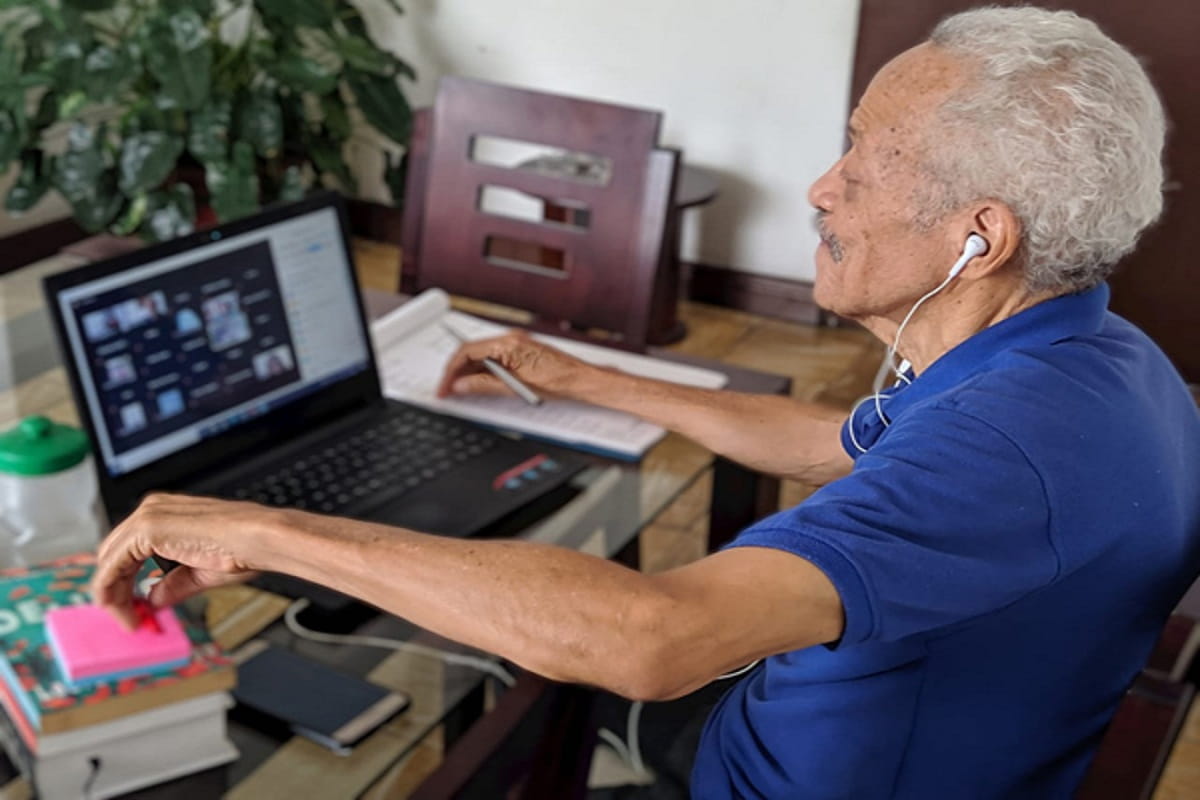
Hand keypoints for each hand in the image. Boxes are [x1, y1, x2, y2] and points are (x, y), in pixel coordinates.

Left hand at [92, 493, 276, 628]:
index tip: (133, 609)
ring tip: (128, 619)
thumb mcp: (198, 572)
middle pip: (112, 555)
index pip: (127, 550)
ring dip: (112, 594)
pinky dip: (110, 591)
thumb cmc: (243, 548)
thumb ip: (171, 584)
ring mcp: (147, 517)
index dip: (124, 583)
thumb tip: (153, 599)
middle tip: (128, 619)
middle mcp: (152, 510)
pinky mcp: (145, 528)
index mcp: (166, 514)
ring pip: (107, 561)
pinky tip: (122, 609)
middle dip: (116, 590)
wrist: (260, 539)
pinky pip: (111, 566)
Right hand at [437, 331, 591, 399]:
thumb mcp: (516, 388)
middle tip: (447, 391)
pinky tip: (477, 386)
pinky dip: (482, 374)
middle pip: (472, 353)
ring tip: (459, 392)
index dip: (451, 370)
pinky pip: (494, 361)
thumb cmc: (559, 381)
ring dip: (468, 374)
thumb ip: (484, 385)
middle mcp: (511, 340)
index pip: (467, 351)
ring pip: (481, 358)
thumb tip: (461, 386)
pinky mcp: (521, 354)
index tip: (444, 387)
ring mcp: (516, 346)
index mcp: (508, 343)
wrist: (582, 381)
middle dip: (456, 372)